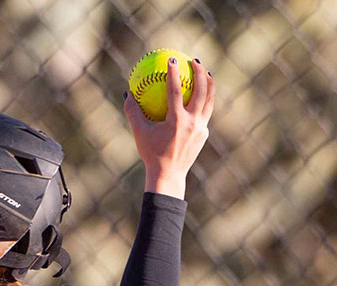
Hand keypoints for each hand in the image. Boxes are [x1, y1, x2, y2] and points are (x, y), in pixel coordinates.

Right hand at [123, 57, 214, 199]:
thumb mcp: (139, 132)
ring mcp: (201, 129)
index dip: (173, 72)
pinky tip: (201, 94)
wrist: (168, 176)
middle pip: (201, 92)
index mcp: (176, 121)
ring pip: (209, 101)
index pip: (175, 90)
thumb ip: (133, 111)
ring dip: (209, 84)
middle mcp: (192, 123)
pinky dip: (204, 101)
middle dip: (199, 73)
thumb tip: (127, 92)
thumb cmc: (151, 153)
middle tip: (194, 61)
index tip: (172, 58)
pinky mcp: (204, 134)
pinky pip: (206, 113)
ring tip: (205, 73)